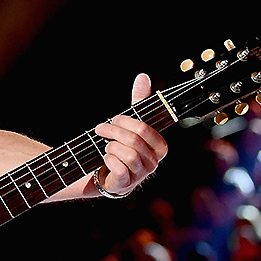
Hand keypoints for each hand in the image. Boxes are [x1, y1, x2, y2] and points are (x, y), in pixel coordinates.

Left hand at [94, 74, 167, 195]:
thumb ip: (139, 100)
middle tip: (101, 129)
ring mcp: (141, 174)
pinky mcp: (127, 184)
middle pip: (134, 140)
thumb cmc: (123, 144)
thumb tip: (143, 77)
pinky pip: (120, 169)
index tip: (114, 119)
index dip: (125, 121)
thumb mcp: (132, 122)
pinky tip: (106, 158)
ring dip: (111, 147)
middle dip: (113, 131)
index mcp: (160, 145)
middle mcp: (154, 161)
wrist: (110, 172)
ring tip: (106, 147)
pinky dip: (109, 160)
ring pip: (128, 155)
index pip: (145, 128)